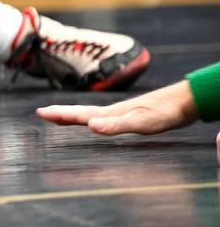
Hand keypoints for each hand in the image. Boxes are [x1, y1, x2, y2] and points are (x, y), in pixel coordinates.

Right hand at [36, 80, 198, 135]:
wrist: (186, 101)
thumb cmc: (166, 113)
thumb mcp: (142, 122)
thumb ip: (117, 125)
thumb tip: (91, 126)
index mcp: (111, 114)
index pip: (80, 115)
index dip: (60, 115)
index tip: (40, 112)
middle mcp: (113, 112)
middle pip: (81, 112)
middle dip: (61, 114)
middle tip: (42, 113)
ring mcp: (122, 113)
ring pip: (91, 114)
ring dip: (74, 116)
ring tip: (61, 117)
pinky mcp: (131, 115)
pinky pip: (103, 118)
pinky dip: (92, 119)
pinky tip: (96, 121)